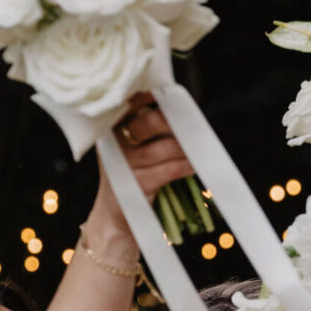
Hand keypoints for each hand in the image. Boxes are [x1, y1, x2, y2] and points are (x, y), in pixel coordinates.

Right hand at [85, 94, 195, 258]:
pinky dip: (187, 166)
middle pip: (151, 123)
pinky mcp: (139, 183)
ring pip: (167, 147)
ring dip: (188, 148)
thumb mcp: (127, 148)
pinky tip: (194, 166)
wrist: (115, 215)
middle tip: (191, 125)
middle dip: (175, 122)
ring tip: (200, 148)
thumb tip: (177, 108)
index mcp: (111, 129)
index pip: (129, 104)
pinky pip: (172, 169)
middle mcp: (115, 143)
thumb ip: (143, 127)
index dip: (150, 97)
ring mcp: (126, 163)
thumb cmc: (128, 175)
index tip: (169, 95)